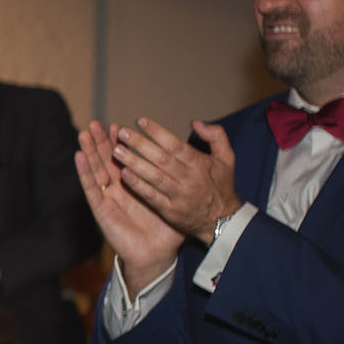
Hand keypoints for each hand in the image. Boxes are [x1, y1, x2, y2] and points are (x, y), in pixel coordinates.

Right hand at [74, 121, 181, 291]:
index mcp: (135, 186)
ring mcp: (108, 198)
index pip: (125, 160)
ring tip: (84, 132)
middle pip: (106, 161)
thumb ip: (179, 183)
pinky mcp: (101, 209)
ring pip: (96, 170)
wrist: (156, 255)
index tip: (120, 126)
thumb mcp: (175, 201)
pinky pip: (91, 187)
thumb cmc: (166, 231)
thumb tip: (192, 165)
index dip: (121, 143)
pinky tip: (79, 156)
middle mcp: (119, 190)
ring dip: (88, 151)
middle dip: (101, 141)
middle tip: (96, 122)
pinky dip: (84, 171)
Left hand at [111, 117, 239, 240]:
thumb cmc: (221, 186)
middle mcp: (189, 179)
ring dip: (134, 163)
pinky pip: (151, 196)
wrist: (224, 221)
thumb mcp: (227, 158)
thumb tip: (195, 122)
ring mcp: (178, 196)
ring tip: (116, 151)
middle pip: (162, 159)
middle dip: (140, 144)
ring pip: (154, 177)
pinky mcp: (170, 211)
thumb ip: (216, 136)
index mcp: (200, 164)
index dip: (158, 132)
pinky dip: (137, 185)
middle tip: (122, 133)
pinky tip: (123, 174)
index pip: (176, 145)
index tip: (141, 121)